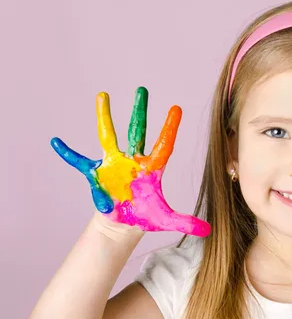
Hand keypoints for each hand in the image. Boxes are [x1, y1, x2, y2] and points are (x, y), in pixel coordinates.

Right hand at [50, 87, 210, 236]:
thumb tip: (208, 229)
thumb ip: (185, 221)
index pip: (163, 144)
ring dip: (106, 116)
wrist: (123, 225)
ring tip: (103, 95)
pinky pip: (79, 161)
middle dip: (140, 111)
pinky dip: (68, 153)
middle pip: (137, 131)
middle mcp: (133, 161)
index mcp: (151, 169)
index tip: (176, 107)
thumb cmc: (144, 217)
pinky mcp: (97, 174)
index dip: (169, 127)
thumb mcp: (166, 220)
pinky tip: (56, 142)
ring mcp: (114, 165)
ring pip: (109, 135)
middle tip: (143, 89)